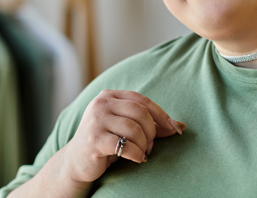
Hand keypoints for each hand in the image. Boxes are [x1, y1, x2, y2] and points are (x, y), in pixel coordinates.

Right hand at [63, 90, 185, 184]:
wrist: (76, 162)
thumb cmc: (107, 141)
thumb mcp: (127, 127)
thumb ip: (151, 124)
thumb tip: (181, 126)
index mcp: (110, 95)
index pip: (142, 100)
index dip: (161, 114)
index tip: (174, 129)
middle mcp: (101, 103)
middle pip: (140, 113)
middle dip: (152, 131)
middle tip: (150, 145)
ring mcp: (96, 120)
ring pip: (134, 129)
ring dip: (145, 144)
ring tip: (143, 152)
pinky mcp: (93, 139)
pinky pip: (126, 145)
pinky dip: (137, 154)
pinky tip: (137, 159)